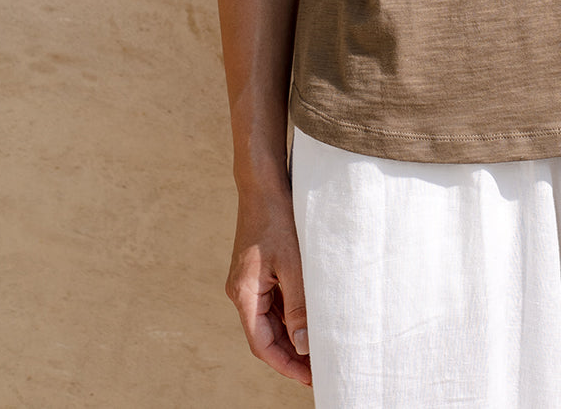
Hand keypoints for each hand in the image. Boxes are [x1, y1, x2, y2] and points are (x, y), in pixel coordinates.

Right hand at [225, 186, 311, 384]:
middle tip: (320, 367)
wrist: (262, 182)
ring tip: (319, 348)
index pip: (262, 344)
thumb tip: (305, 344)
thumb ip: (298, 305)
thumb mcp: (293, 264)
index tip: (309, 378)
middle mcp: (241, 291)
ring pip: (269, 319)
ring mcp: (248, 280)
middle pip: (265, 335)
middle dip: (291, 354)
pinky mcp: (257, 269)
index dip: (285, 364)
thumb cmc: (277, 217)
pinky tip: (309, 318)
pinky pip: (272, 301)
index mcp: (243, 293)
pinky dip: (289, 314)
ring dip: (291, 335)